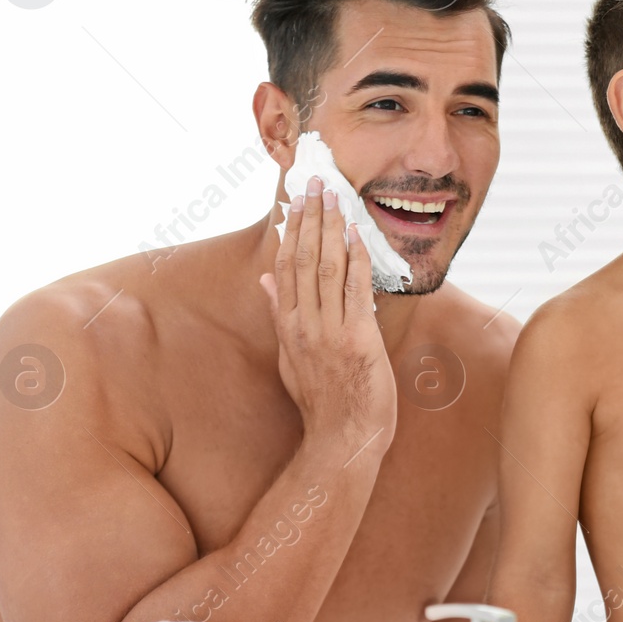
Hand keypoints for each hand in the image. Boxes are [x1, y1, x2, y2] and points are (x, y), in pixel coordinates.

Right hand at [259, 175, 396, 463]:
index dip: (291, 229)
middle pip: (302, 259)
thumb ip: (279, 315)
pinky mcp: (357, 339)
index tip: (297, 199)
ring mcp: (329, 331)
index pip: (285, 266)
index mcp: (287, 326)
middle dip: (310, 217)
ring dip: (331, 228)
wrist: (342, 439)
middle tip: (316, 182)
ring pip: (326, 268)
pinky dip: (356, 259)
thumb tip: (266, 279)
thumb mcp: (290, 358)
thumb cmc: (322, 401)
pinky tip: (357, 235)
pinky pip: (355, 290)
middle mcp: (303, 325)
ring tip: (335, 195)